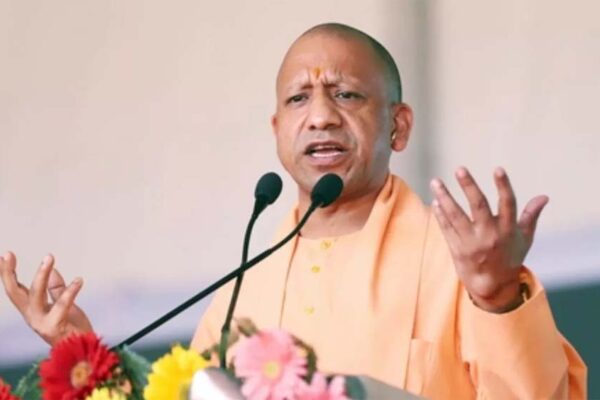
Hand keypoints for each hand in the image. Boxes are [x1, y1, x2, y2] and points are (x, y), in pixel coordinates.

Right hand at [0, 252, 92, 344]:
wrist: (84, 351)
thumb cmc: (73, 329)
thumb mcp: (63, 305)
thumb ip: (56, 289)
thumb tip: (53, 270)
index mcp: (32, 310)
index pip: (16, 290)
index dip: (8, 273)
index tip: (6, 255)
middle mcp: (32, 316)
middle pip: (15, 293)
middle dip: (9, 274)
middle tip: (9, 254)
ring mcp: (41, 323)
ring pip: (35, 296)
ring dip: (41, 275)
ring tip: (49, 257)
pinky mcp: (55, 327)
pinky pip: (62, 306)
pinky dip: (70, 291)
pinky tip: (79, 280)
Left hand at [430, 167, 547, 312]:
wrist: (492, 286)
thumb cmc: (509, 258)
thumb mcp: (524, 238)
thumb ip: (531, 216)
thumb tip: (544, 197)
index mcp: (507, 229)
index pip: (507, 204)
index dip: (503, 186)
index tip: (498, 169)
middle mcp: (489, 235)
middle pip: (478, 207)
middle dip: (469, 186)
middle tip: (460, 169)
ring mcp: (471, 242)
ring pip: (456, 216)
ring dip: (445, 198)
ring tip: (435, 182)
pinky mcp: (457, 248)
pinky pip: (446, 228)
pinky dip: (440, 215)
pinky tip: (435, 201)